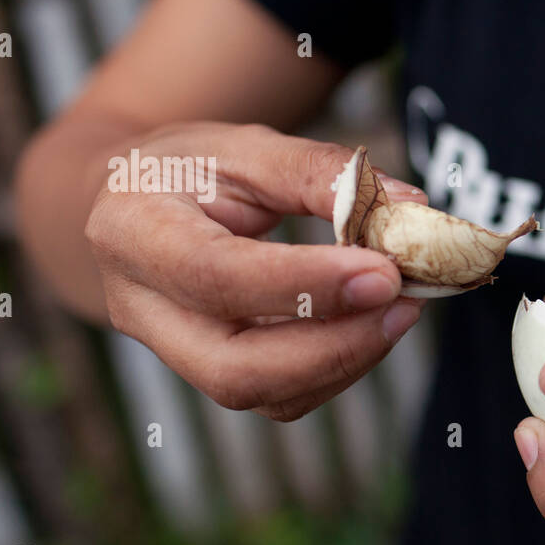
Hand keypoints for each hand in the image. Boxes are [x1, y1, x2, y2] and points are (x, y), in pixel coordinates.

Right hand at [85, 122, 424, 420]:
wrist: (139, 204)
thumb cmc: (192, 169)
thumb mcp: (247, 147)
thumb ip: (323, 173)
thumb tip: (411, 209)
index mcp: (133, 231)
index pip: (217, 275)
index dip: (306, 285)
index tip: (384, 272)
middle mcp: (141, 308)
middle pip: (234, 369)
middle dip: (333, 347)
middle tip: (404, 303)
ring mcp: (175, 354)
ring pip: (266, 394)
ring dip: (348, 359)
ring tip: (401, 306)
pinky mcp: (213, 374)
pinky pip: (284, 397)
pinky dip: (340, 366)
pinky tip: (372, 323)